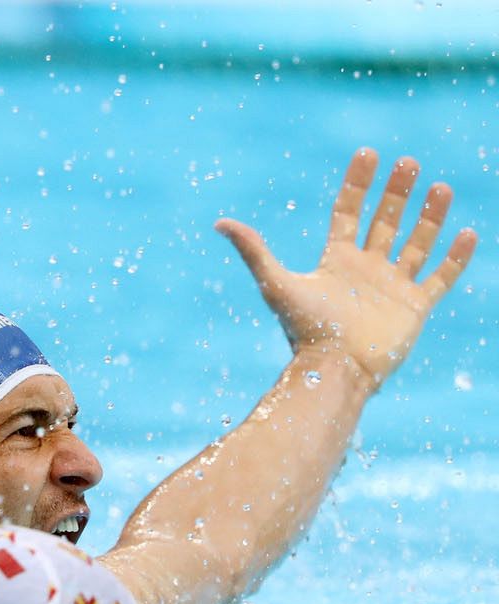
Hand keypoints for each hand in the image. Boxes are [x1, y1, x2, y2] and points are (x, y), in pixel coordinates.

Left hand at [216, 147, 477, 386]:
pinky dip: (455, 256)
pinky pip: (441, 276)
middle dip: (396, 192)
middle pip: (385, 222)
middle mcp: (366, 269)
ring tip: (440, 187)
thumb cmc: (305, 329)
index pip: (349, 212)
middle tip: (409, 162)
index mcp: (336, 261)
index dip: (358, 183)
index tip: (369, 153)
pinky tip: (466, 232)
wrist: (335, 368)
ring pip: (416, 243)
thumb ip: (253, 250)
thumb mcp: (276, 283)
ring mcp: (392, 287)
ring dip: (429, 216)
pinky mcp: (415, 306)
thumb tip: (220, 222)